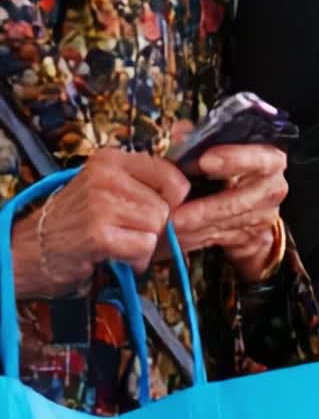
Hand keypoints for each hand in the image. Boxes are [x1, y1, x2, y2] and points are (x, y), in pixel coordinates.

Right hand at [12, 150, 189, 298]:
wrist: (33, 248)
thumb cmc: (74, 219)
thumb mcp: (104, 185)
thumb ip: (141, 182)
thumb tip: (185, 189)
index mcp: (110, 159)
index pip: (169, 172)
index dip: (173, 198)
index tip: (161, 208)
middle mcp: (106, 176)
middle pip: (164, 205)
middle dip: (154, 226)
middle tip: (130, 232)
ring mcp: (101, 204)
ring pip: (157, 226)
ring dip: (144, 244)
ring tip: (121, 243)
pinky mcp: (99, 234)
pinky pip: (143, 246)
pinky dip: (136, 259)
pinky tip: (118, 256)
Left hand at [167, 144, 287, 282]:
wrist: (246, 199)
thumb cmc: (229, 166)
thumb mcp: (217, 145)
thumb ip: (198, 137)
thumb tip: (179, 133)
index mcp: (270, 157)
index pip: (258, 158)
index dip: (233, 159)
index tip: (204, 161)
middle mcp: (273, 187)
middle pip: (239, 200)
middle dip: (204, 208)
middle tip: (176, 213)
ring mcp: (265, 215)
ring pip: (228, 224)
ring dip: (196, 227)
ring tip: (169, 226)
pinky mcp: (254, 237)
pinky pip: (224, 240)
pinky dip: (199, 239)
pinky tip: (179, 237)